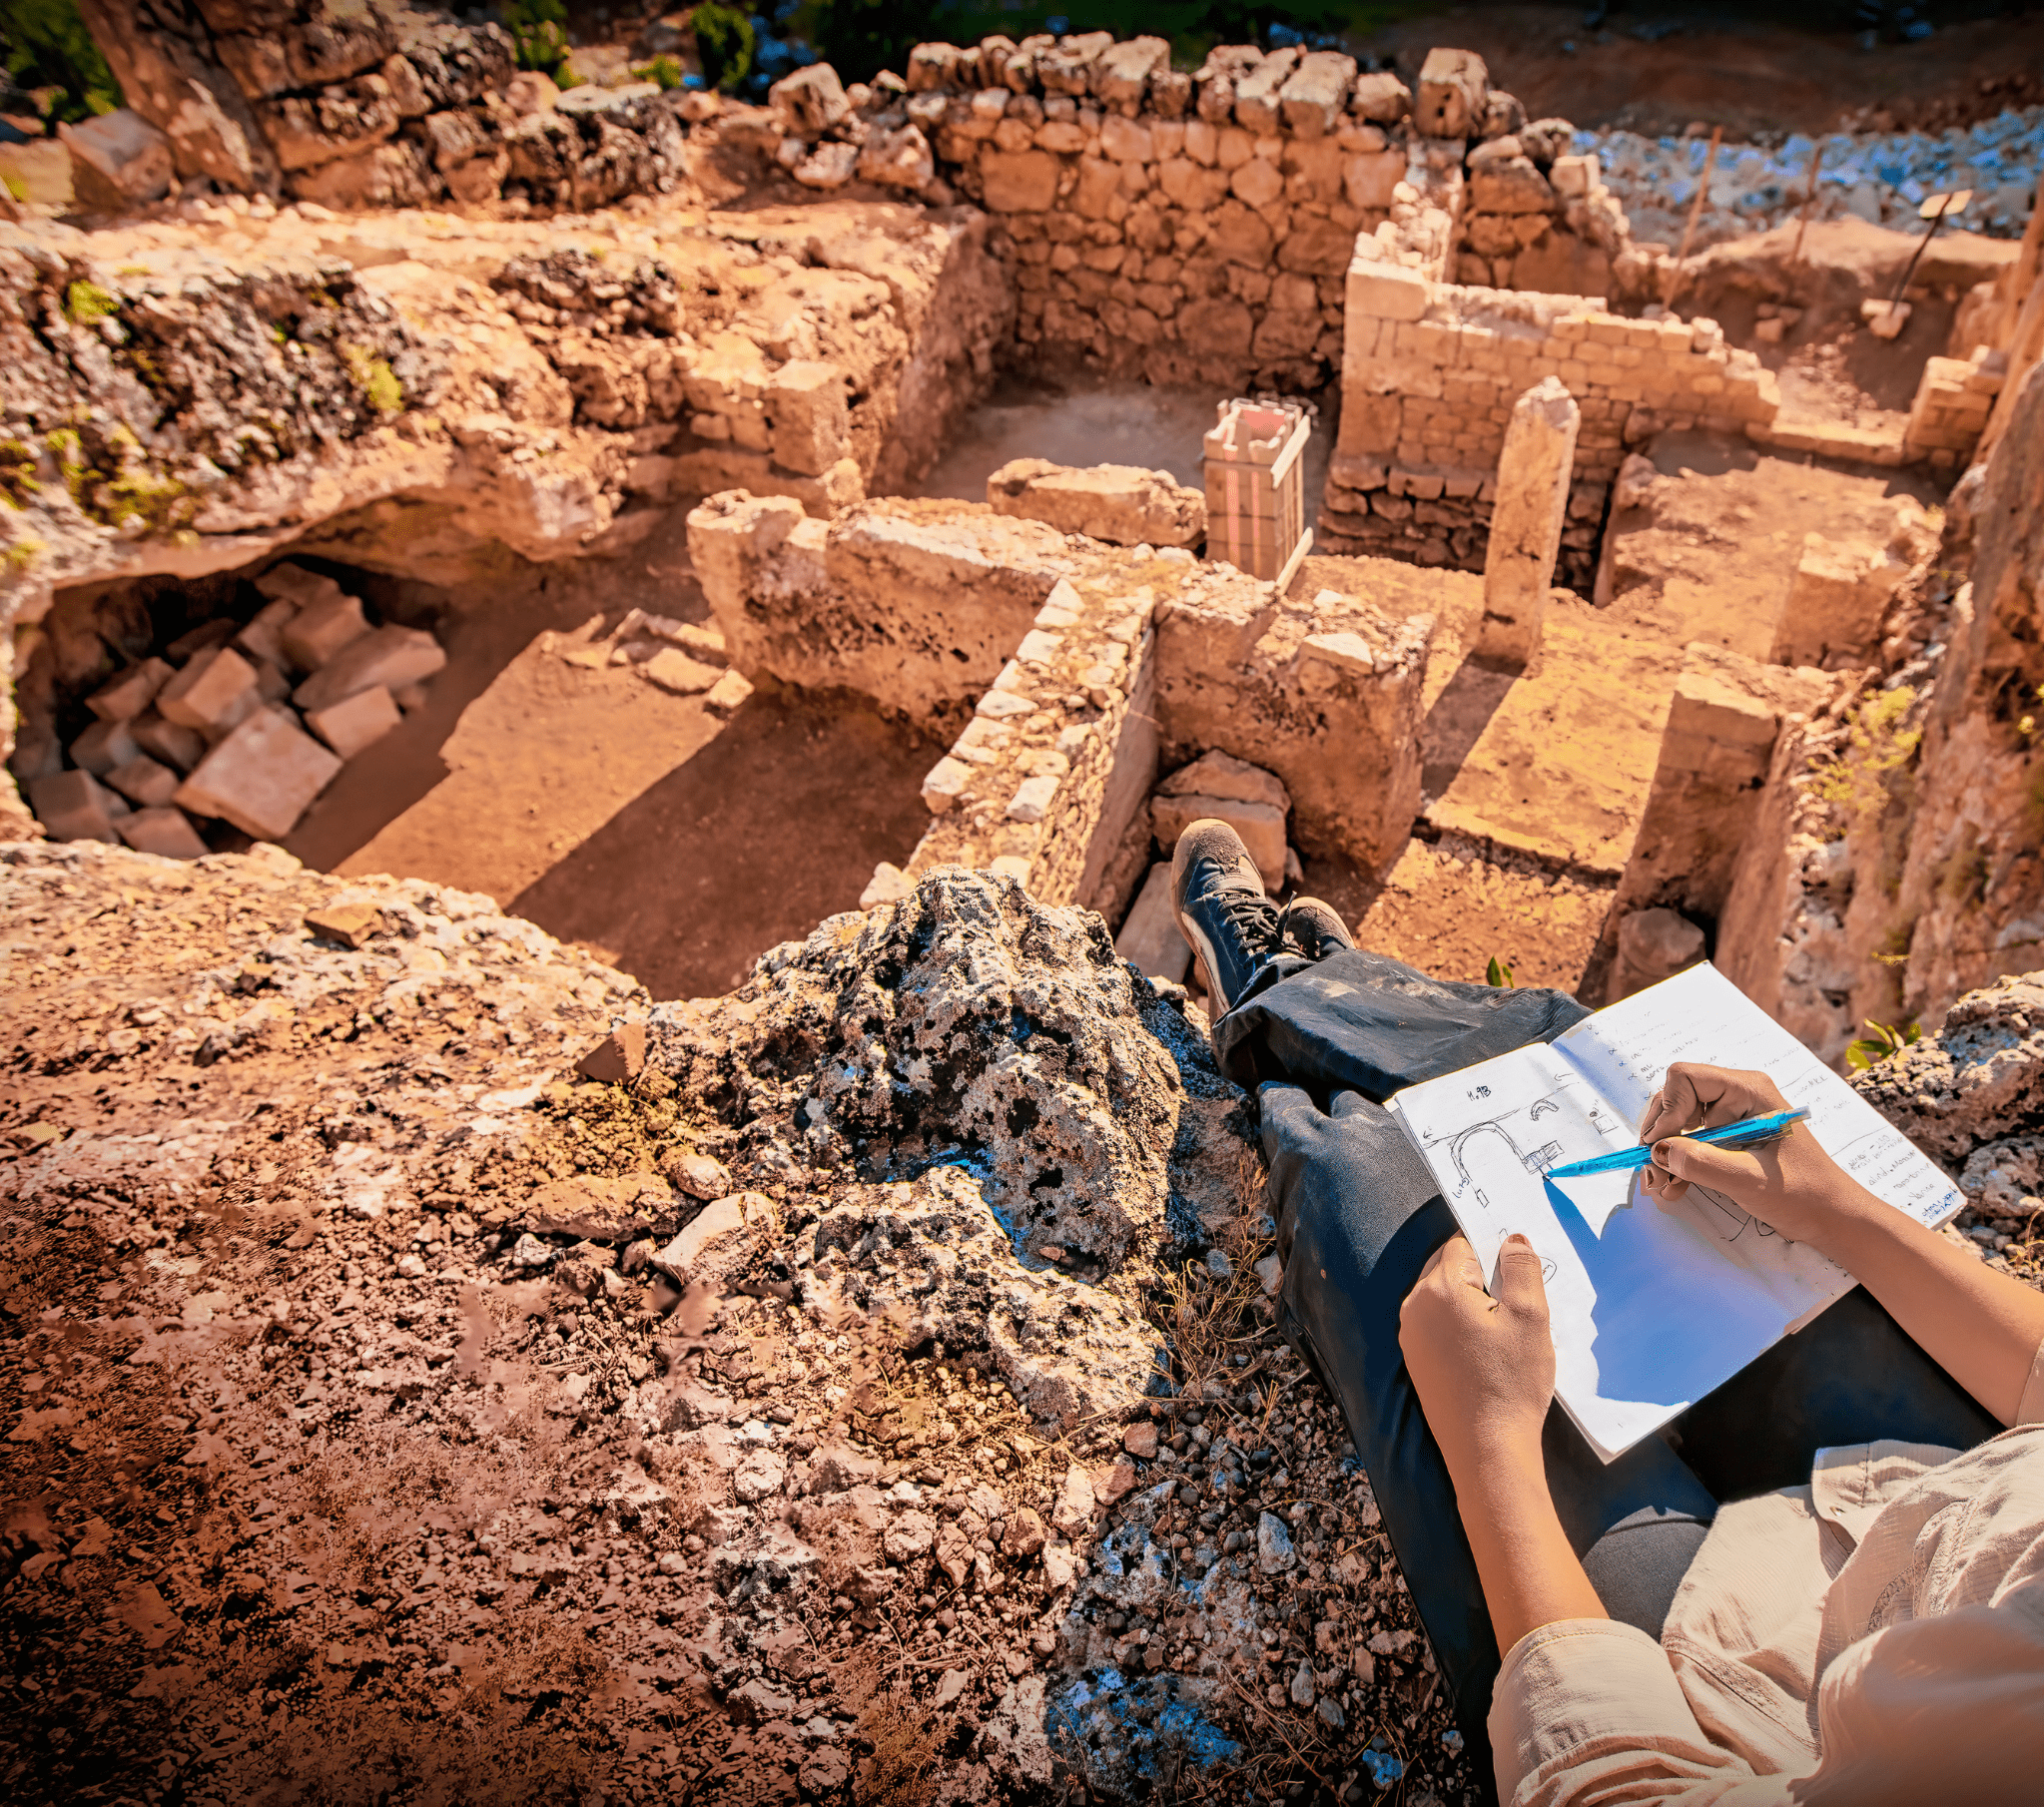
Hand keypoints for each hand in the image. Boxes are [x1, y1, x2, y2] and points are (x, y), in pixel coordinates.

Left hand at [1399, 1233, 1554, 1476]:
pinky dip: (1461, 1327)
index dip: (1492, 1253)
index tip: (1515, 1273)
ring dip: (1472, 1303)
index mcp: (1438, 1287)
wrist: (1487, 1448)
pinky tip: (1488, 1351)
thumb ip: (1521, 1269)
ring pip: (1444, 1298)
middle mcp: (1414, 1306)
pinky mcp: (1415, 1360)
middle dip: (1481, 1277)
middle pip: (1448, 1269)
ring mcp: (1411, 1335)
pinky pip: (1438, 1325)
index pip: (1461, 1244)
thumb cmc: (1511, 1381)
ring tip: (1505, 1331)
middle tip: (1515, 1304)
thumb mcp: (1530, 1317)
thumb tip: (1512, 1238)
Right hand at [1637, 1062, 1861, 1246]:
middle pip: (1675, 1100)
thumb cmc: (1804, 1194)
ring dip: (1664, 1155)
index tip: (1660, 1148)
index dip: (1667, 1110)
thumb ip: (1703, 1163)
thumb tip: (1659, 1150)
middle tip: (1655, 1174)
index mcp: (1749, 1091)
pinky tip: (1676, 1187)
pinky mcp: (1727, 1139)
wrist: (1832, 1218)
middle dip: (1660, 1137)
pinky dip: (1677, 1164)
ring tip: (1664, 1186)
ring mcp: (1731, 1117)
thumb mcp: (1750, 1180)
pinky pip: (1689, 1142)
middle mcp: (1737, 1096)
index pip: (1685, 1078)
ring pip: (1677, 1123)